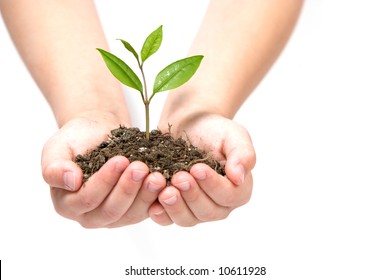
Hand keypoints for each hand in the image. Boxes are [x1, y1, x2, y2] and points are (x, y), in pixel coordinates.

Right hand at [41, 111, 166, 227]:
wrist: (99, 133)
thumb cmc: (77, 139)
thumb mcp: (57, 148)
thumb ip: (54, 167)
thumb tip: (70, 181)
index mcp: (66, 204)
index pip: (86, 200)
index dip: (104, 182)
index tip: (120, 160)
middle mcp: (89, 216)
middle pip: (110, 211)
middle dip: (127, 189)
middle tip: (141, 167)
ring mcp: (114, 216)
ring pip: (130, 214)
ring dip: (145, 195)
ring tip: (157, 175)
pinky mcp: (134, 210)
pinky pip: (146, 211)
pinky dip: (156, 198)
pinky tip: (165, 182)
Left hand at [150, 111, 255, 225]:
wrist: (188, 124)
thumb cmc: (214, 130)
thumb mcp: (234, 135)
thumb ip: (243, 154)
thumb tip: (239, 178)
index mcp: (238, 189)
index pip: (229, 196)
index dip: (213, 185)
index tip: (197, 168)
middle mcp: (219, 204)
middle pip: (208, 211)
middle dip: (192, 195)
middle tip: (179, 177)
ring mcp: (196, 208)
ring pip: (188, 219)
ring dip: (176, 207)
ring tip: (166, 191)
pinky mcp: (174, 208)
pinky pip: (168, 219)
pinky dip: (161, 214)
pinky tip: (153, 205)